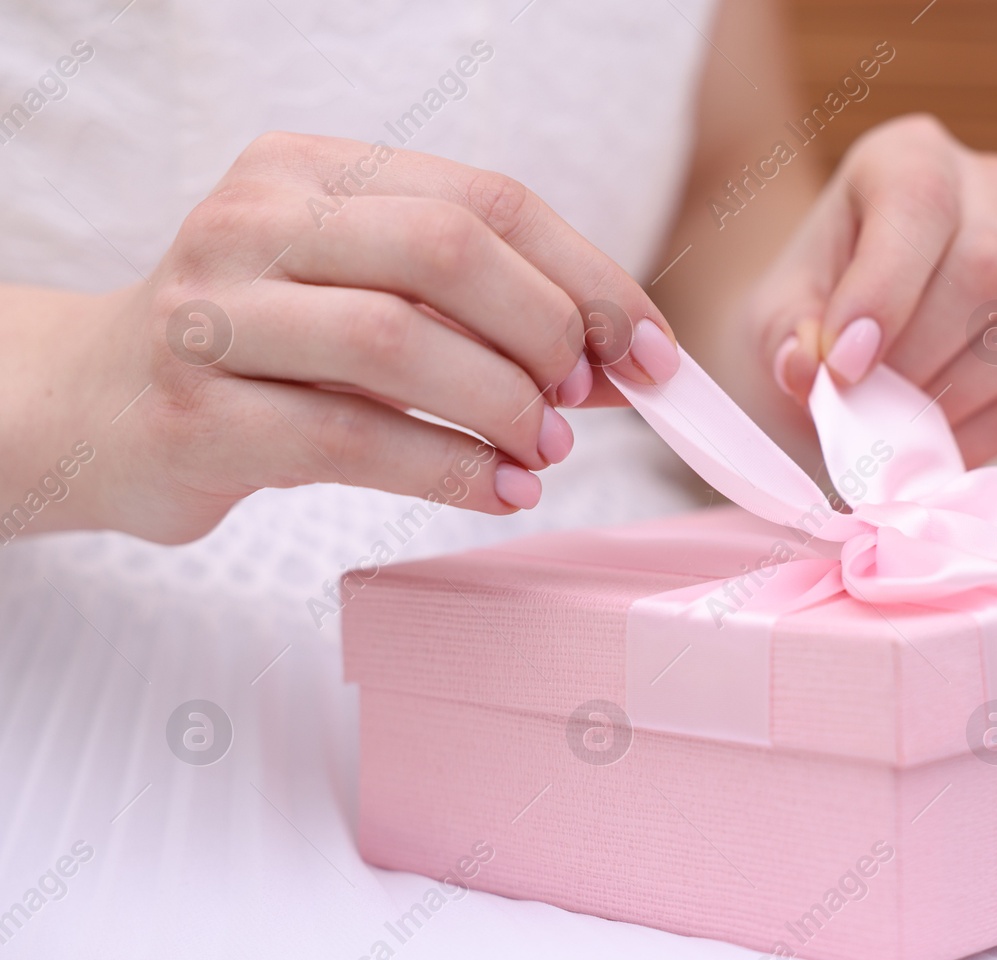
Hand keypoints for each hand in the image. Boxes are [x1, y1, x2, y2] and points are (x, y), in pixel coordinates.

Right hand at [29, 131, 679, 543]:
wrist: (87, 407)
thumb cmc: (257, 352)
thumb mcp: (360, 299)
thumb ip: (476, 313)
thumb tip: (619, 359)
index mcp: (310, 170)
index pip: (487, 200)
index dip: (589, 276)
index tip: (649, 349)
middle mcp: (256, 221)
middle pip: (448, 250)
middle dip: (547, 330)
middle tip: (584, 397)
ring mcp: (216, 312)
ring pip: (397, 339)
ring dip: (502, 404)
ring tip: (544, 450)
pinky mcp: (196, 413)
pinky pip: (353, 438)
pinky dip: (452, 469)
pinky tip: (499, 491)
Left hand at [740, 114, 996, 465]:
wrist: (845, 344)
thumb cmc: (809, 316)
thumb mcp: (772, 319)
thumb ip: (782, 339)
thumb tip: (807, 367)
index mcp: (910, 156)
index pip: (919, 199)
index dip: (884, 290)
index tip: (841, 367)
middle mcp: (990, 188)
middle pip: (984, 267)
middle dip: (917, 357)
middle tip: (864, 407)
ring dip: (953, 399)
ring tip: (893, 427)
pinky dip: (988, 432)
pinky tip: (935, 446)